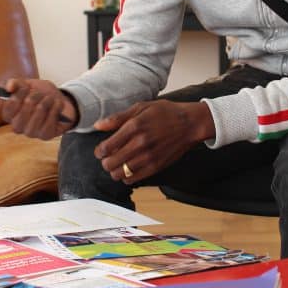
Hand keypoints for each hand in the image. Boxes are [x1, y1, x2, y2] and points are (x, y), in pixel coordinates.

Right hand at [2, 78, 76, 139]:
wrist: (61, 102)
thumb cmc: (41, 94)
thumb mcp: (28, 85)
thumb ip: (16, 83)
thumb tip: (9, 87)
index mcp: (9, 115)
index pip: (8, 109)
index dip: (18, 96)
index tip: (26, 88)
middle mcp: (17, 127)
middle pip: (24, 111)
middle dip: (35, 97)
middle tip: (41, 93)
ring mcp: (31, 133)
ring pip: (38, 114)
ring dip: (46, 101)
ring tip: (50, 98)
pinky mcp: (45, 136)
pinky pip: (50, 121)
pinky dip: (55, 109)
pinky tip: (57, 105)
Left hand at [92, 100, 214, 182]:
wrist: (190, 123)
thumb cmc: (166, 113)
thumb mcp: (141, 107)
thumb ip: (118, 117)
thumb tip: (98, 125)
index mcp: (134, 127)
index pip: (106, 147)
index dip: (99, 151)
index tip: (100, 150)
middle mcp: (140, 144)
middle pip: (110, 163)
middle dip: (105, 162)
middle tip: (107, 158)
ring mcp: (148, 157)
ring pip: (120, 174)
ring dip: (114, 170)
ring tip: (117, 164)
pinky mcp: (156, 167)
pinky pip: (133, 179)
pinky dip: (126, 177)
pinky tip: (128, 169)